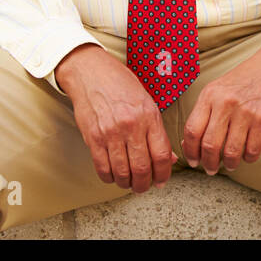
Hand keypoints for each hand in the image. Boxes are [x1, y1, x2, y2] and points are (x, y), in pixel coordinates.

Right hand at [55, 44, 176, 193]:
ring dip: (127, 184)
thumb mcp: (147, 102)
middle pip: (142, 168)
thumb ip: (157, 131)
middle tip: (144, 187)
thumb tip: (168, 158)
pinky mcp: (92, 137)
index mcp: (149, 116)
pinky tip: (113, 176)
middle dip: (145, 184)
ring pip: (122, 172)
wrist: (91, 73)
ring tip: (129, 184)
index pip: (162, 154)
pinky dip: (109, 177)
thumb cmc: (121, 85)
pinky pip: (102, 167)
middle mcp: (131, 126)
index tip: (162, 181)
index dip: (164, 174)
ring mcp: (110, 133)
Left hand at [182, 36, 260, 174]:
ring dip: (229, 164)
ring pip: (230, 152)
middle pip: (209, 145)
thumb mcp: (218, 89)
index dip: (190, 151)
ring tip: (230, 164)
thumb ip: (204, 113)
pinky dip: (248, 158)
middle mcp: (226, 103)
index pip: (192, 130)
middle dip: (208, 163)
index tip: (193, 161)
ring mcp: (246, 112)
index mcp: (210, 95)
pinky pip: (252, 150)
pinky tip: (247, 154)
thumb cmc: (244, 79)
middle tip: (210, 169)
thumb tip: (189, 143)